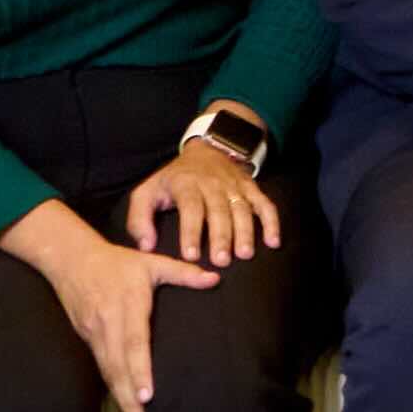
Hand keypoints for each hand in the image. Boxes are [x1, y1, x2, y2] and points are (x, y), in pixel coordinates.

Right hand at [9, 206, 166, 411]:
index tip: (146, 396)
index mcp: (127, 306)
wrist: (70, 258)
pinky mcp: (85, 337)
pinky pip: (100, 365)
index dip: (138, 371)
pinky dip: (111, 385)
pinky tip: (122, 403)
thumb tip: (215, 278)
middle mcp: (107, 323)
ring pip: (107, 371)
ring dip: (119, 398)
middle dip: (128, 399)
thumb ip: (183, 272)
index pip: (133, 343)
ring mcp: (93, 332)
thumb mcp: (151, 261)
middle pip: (118, 367)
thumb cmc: (116, 262)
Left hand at [125, 142, 277, 272]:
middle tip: (221, 261)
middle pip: (219, 211)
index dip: (191, 232)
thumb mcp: (147, 192)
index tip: (191, 255)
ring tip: (245, 254)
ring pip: (242, 210)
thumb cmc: (174, 179)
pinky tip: (273, 242)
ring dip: (245, 232)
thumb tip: (146, 247)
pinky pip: (265, 204)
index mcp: (186, 184)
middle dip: (221, 237)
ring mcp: (235, 186)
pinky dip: (272, 222)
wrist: (206, 150)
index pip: (190, 208)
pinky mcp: (251, 189)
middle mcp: (212, 184)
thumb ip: (140, 220)